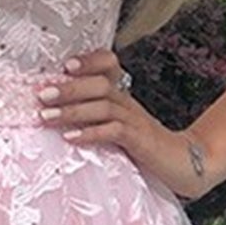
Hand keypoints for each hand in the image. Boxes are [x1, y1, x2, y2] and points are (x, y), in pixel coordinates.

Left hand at [36, 47, 213, 200]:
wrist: (183, 164)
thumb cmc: (144, 147)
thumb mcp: (117, 125)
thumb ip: (92, 116)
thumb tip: (52, 111)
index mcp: (122, 95)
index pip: (110, 64)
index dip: (90, 60)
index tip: (65, 65)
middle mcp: (128, 103)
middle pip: (100, 84)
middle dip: (69, 88)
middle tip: (42, 94)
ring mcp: (136, 121)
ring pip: (104, 106)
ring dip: (72, 110)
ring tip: (46, 117)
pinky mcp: (140, 141)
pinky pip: (115, 131)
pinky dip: (91, 133)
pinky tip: (71, 137)